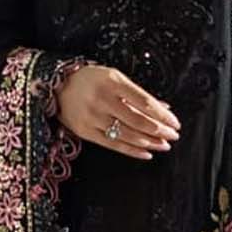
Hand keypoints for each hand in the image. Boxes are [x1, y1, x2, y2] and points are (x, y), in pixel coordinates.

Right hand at [57, 63, 180, 158]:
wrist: (57, 86)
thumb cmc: (91, 80)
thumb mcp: (115, 78)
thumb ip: (138, 94)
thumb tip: (163, 108)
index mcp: (113, 83)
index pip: (144, 102)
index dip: (162, 115)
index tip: (174, 122)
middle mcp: (102, 100)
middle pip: (138, 121)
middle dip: (160, 131)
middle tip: (173, 135)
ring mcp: (93, 117)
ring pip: (127, 135)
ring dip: (150, 143)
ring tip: (163, 145)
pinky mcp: (86, 131)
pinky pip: (113, 145)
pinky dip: (132, 151)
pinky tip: (146, 153)